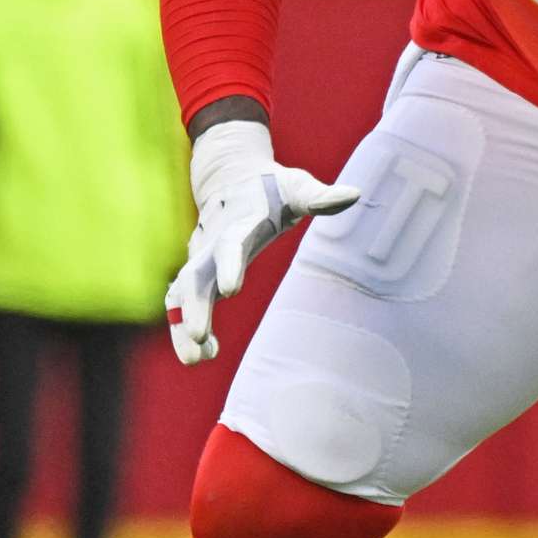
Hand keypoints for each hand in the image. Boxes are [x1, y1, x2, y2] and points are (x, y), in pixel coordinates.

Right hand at [164, 119, 356, 362]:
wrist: (230, 177)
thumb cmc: (272, 188)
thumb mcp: (296, 187)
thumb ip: (321, 197)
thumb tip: (355, 194)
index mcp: (238, 223)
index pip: (231, 244)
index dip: (229, 266)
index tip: (231, 292)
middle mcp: (212, 243)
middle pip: (196, 275)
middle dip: (194, 306)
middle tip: (199, 336)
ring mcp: (201, 258)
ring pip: (183, 293)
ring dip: (183, 325)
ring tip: (196, 360)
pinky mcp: (197, 272)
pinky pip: (182, 301)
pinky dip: (183, 327)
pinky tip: (199, 355)